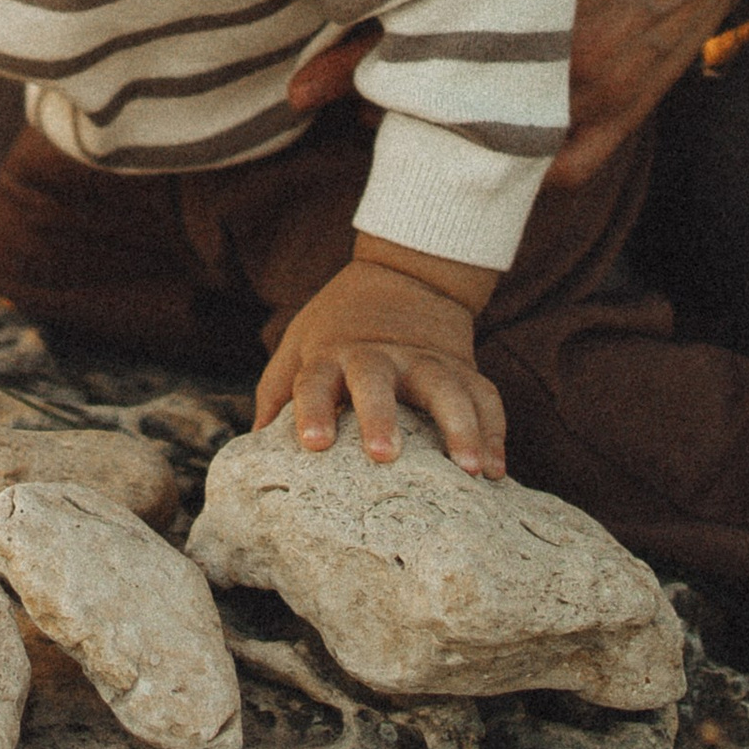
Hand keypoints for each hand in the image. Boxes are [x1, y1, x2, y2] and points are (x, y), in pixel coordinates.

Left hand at [253, 236, 505, 472]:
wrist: (404, 276)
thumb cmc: (339, 327)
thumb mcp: (300, 344)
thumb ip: (277, 392)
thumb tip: (250, 451)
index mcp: (332, 354)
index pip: (314, 380)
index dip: (312, 409)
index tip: (313, 444)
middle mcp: (379, 356)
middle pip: (378, 381)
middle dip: (380, 416)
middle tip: (384, 455)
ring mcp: (426, 359)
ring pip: (445, 389)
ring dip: (459, 428)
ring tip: (471, 471)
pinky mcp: (462, 367)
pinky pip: (485, 397)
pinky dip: (494, 432)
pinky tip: (497, 472)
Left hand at [282, 0, 748, 188]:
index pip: (430, 29)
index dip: (356, 59)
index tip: (302, 84)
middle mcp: (569, 44)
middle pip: (452, 92)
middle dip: (377, 101)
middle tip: (315, 101)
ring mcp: (599, 90)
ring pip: (502, 137)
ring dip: (441, 129)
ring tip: (378, 114)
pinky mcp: (627, 116)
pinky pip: (563, 168)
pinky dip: (518, 168)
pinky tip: (472, 149)